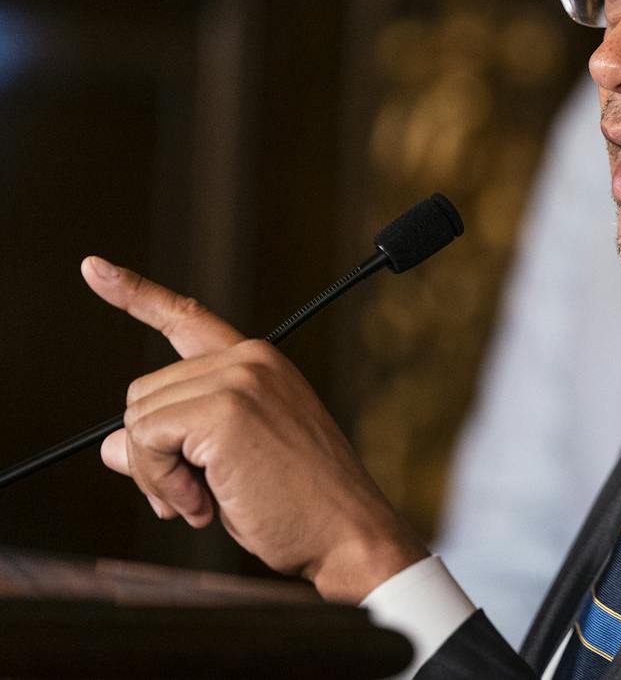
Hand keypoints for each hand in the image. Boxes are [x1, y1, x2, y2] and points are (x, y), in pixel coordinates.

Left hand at [82, 255, 427, 601]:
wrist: (347, 532)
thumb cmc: (299, 506)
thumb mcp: (228, 467)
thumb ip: (176, 443)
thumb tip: (112, 446)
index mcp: (259, 365)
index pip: (187, 320)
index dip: (136, 295)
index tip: (94, 269)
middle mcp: (250, 360)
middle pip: (144, 394)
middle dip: (152, 455)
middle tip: (194, 497)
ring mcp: (239, 380)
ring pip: (139, 419)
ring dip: (156, 475)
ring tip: (204, 503)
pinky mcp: (225, 410)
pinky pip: (147, 440)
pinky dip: (160, 482)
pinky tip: (203, 503)